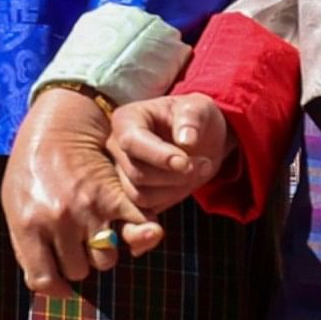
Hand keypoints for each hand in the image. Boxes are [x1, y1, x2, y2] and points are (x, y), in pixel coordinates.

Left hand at [2, 88, 160, 293]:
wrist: (58, 124)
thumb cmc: (30, 165)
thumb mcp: (13, 202)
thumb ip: (26, 244)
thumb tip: (46, 282)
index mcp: (28, 224)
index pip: (44, 281)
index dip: (55, 287)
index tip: (60, 284)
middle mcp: (59, 221)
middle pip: (78, 272)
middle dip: (77, 261)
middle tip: (74, 241)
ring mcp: (89, 209)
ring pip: (106, 259)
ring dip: (102, 250)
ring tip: (95, 230)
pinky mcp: (115, 196)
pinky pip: (137, 231)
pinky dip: (140, 236)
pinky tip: (131, 232)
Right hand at [106, 93, 235, 216]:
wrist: (201, 140)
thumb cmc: (196, 119)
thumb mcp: (199, 108)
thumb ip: (192, 118)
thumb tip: (186, 141)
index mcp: (126, 120)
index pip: (131, 142)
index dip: (158, 156)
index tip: (185, 163)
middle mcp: (117, 148)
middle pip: (137, 173)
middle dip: (175, 175)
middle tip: (203, 164)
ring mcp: (122, 173)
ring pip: (140, 196)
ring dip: (175, 189)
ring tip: (198, 171)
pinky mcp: (132, 195)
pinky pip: (143, 211)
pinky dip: (166, 206)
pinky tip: (180, 195)